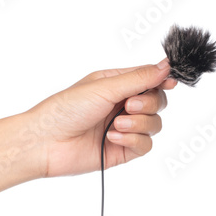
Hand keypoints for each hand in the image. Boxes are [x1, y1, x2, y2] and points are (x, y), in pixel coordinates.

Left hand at [28, 59, 176, 176]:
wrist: (45, 143)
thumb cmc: (65, 109)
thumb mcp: (104, 87)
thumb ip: (138, 79)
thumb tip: (166, 65)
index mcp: (115, 85)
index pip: (150, 79)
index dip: (162, 80)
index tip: (170, 82)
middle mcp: (121, 106)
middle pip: (157, 102)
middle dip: (148, 104)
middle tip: (128, 106)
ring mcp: (122, 129)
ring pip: (154, 124)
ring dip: (139, 123)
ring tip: (116, 125)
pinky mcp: (121, 150)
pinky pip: (145, 145)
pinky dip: (133, 140)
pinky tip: (112, 138)